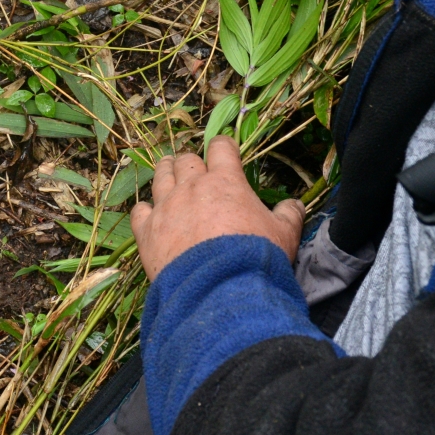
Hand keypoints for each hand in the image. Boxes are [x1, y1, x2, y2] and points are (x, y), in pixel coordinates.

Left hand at [130, 135, 304, 279]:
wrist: (221, 288)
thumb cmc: (255, 256)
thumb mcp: (284, 234)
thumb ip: (289, 215)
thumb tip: (295, 204)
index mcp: (225, 181)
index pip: (220, 147)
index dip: (223, 146)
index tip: (225, 151)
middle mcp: (192, 187)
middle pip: (185, 160)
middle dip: (190, 161)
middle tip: (194, 169)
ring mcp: (166, 206)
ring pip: (160, 177)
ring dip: (165, 174)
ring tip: (168, 174)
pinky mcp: (147, 231)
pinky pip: (139, 211)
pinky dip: (145, 210)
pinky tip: (149, 215)